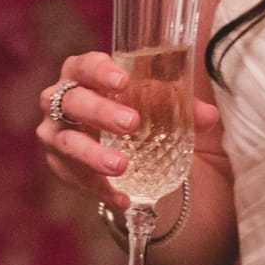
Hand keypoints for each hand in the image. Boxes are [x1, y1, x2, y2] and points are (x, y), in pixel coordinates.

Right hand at [36, 52, 220, 211]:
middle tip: (132, 124)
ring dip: (93, 155)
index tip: (123, 82)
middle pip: (73, 101)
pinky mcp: (59, 164)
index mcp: (84, 74)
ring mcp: (55, 133)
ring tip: (122, 166)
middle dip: (101, 112)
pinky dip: (100, 189)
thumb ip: (184, 107)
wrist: (122, 144)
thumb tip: (208, 115)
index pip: (85, 66)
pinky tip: (123, 199)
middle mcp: (62, 100)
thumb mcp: (160, 105)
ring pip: (67, 142)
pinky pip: (74, 178)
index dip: (100, 71)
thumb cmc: (137, 110)